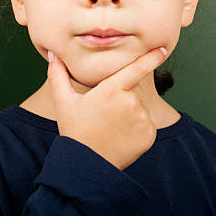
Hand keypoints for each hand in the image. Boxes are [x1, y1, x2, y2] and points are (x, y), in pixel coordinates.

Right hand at [47, 46, 166, 170]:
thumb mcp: (63, 102)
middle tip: (104, 115)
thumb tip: (52, 53)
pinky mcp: (149, 135)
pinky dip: (137, 129)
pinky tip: (121, 137)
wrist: (86, 166)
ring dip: (129, 114)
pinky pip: (146, 124)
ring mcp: (141, 119)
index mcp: (111, 89)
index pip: (136, 68)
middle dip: (121, 97)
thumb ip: (58, 74)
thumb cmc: (74, 131)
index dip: (151, 57)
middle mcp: (130, 101)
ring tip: (111, 128)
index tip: (163, 48)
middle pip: (131, 91)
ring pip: (139, 108)